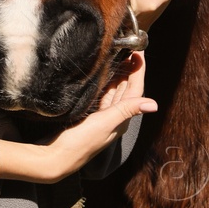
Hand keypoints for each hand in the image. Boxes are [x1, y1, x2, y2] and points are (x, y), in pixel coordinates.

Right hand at [0, 53, 154, 183]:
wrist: (54, 158)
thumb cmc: (79, 142)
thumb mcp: (104, 124)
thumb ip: (126, 111)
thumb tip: (154, 105)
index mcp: (121, 120)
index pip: (135, 91)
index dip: (138, 72)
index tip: (139, 53)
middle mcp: (114, 119)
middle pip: (127, 90)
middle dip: (130, 70)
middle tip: (130, 49)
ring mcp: (101, 118)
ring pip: (114, 92)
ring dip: (118, 75)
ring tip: (119, 57)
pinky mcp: (89, 117)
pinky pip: (102, 97)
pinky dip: (105, 85)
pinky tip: (103, 76)